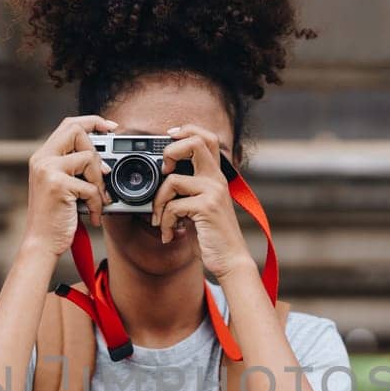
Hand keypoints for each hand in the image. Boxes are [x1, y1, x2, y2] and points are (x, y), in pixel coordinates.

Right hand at [22, 114, 114, 259]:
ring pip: (89, 157)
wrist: (41, 244)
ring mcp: (48, 170)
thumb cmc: (54, 219)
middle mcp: (42, 159)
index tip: (111, 128)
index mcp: (42, 157)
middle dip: (97, 150)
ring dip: (100, 182)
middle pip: (77, 131)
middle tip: (104, 172)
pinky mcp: (58, 185)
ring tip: (98, 200)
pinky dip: (98, 203)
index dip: (92, 121)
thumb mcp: (61, 187)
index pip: (69, 124)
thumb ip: (73, 169)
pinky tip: (93, 216)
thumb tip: (102, 159)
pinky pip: (91, 186)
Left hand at [152, 123, 255, 279]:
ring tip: (159, 221)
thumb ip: (188, 191)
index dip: (186, 130)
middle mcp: (216, 180)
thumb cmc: (213, 236)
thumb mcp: (201, 208)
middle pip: (195, 143)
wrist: (230, 260)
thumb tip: (161, 181)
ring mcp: (213, 192)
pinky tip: (169, 234)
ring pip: (172, 180)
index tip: (168, 136)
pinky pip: (172, 206)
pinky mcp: (207, 207)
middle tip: (162, 171)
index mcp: (215, 177)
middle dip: (170, 151)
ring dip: (158, 204)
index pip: (207, 138)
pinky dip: (164, 222)